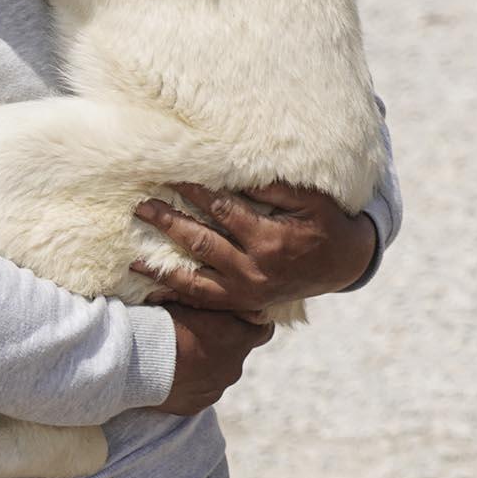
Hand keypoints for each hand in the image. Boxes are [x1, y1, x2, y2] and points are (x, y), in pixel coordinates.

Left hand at [134, 181, 377, 317]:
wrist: (343, 264)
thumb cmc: (326, 223)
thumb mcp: (310, 199)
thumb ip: (273, 188)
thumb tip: (235, 173)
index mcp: (270, 241)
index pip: (223, 211)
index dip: (195, 192)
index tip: (171, 177)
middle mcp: (255, 270)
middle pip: (201, 244)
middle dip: (169, 223)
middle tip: (141, 207)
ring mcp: (248, 292)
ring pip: (196, 281)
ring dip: (162, 267)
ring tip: (132, 257)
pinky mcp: (244, 304)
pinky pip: (204, 303)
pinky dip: (177, 297)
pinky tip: (152, 290)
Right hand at [152, 302, 270, 414]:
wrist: (139, 357)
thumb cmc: (168, 322)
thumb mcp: (195, 300)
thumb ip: (215, 301)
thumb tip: (219, 293)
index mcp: (240, 339)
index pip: (264, 331)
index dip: (251, 325)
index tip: (236, 320)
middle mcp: (234, 367)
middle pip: (235, 354)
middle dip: (221, 347)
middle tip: (195, 337)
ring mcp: (216, 389)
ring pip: (215, 375)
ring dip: (202, 367)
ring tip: (176, 357)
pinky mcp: (196, 405)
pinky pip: (197, 393)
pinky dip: (187, 385)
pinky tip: (168, 375)